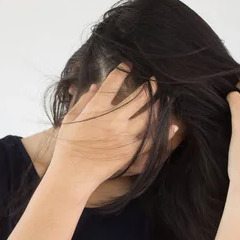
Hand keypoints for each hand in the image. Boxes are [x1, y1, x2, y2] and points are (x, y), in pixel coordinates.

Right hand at [50, 62, 177, 188]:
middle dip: (148, 86)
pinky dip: (164, 131)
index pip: (113, 83)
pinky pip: (152, 139)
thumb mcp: (71, 118)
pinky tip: (171, 124)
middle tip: (153, 81)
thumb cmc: (68, 146)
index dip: (122, 71)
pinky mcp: (131, 151)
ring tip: (159, 99)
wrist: (74, 174)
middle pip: (139, 97)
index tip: (127, 66)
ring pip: (149, 115)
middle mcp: (114, 120)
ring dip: (156, 105)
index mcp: (97, 109)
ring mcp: (125, 136)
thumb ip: (84, 100)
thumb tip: (95, 87)